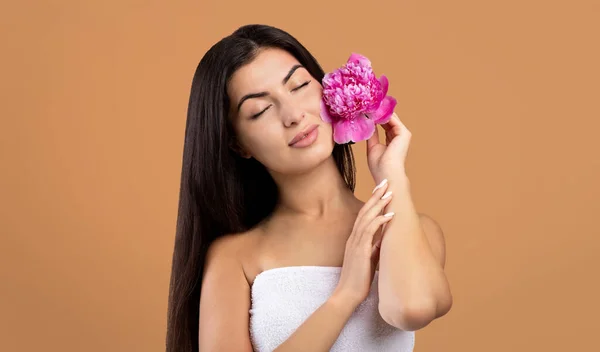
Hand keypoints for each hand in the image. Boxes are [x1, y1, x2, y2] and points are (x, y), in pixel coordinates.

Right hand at [332, 179, 394, 307]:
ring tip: (390, 192)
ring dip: (379, 204)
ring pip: (367, 218)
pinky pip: (370, 232)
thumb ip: (373, 248)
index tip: (382, 189)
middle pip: (364, 211)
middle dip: (375, 195)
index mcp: (355, 239)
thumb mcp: (367, 259)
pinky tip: (390, 215)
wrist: (347, 295)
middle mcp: (354, 238)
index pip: (363, 215)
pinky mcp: (360, 251)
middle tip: (385, 181)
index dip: (372, 201)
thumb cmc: (358, 280)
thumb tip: (383, 241)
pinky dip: (380, 221)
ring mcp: (356, 243)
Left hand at [366, 112, 411, 183]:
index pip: (384, 125)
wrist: (386, 172)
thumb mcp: (372, 146)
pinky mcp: (404, 133)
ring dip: (380, 111)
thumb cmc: (379, 165)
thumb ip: (372, 134)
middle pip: (388, 119)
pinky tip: (373, 110)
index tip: (366, 110)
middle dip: (378, 112)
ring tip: (368, 105)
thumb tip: (368, 123)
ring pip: (391, 118)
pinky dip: (383, 114)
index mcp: (392, 140)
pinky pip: (393, 119)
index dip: (375, 117)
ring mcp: (402, 134)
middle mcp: (398, 136)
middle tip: (366, 104)